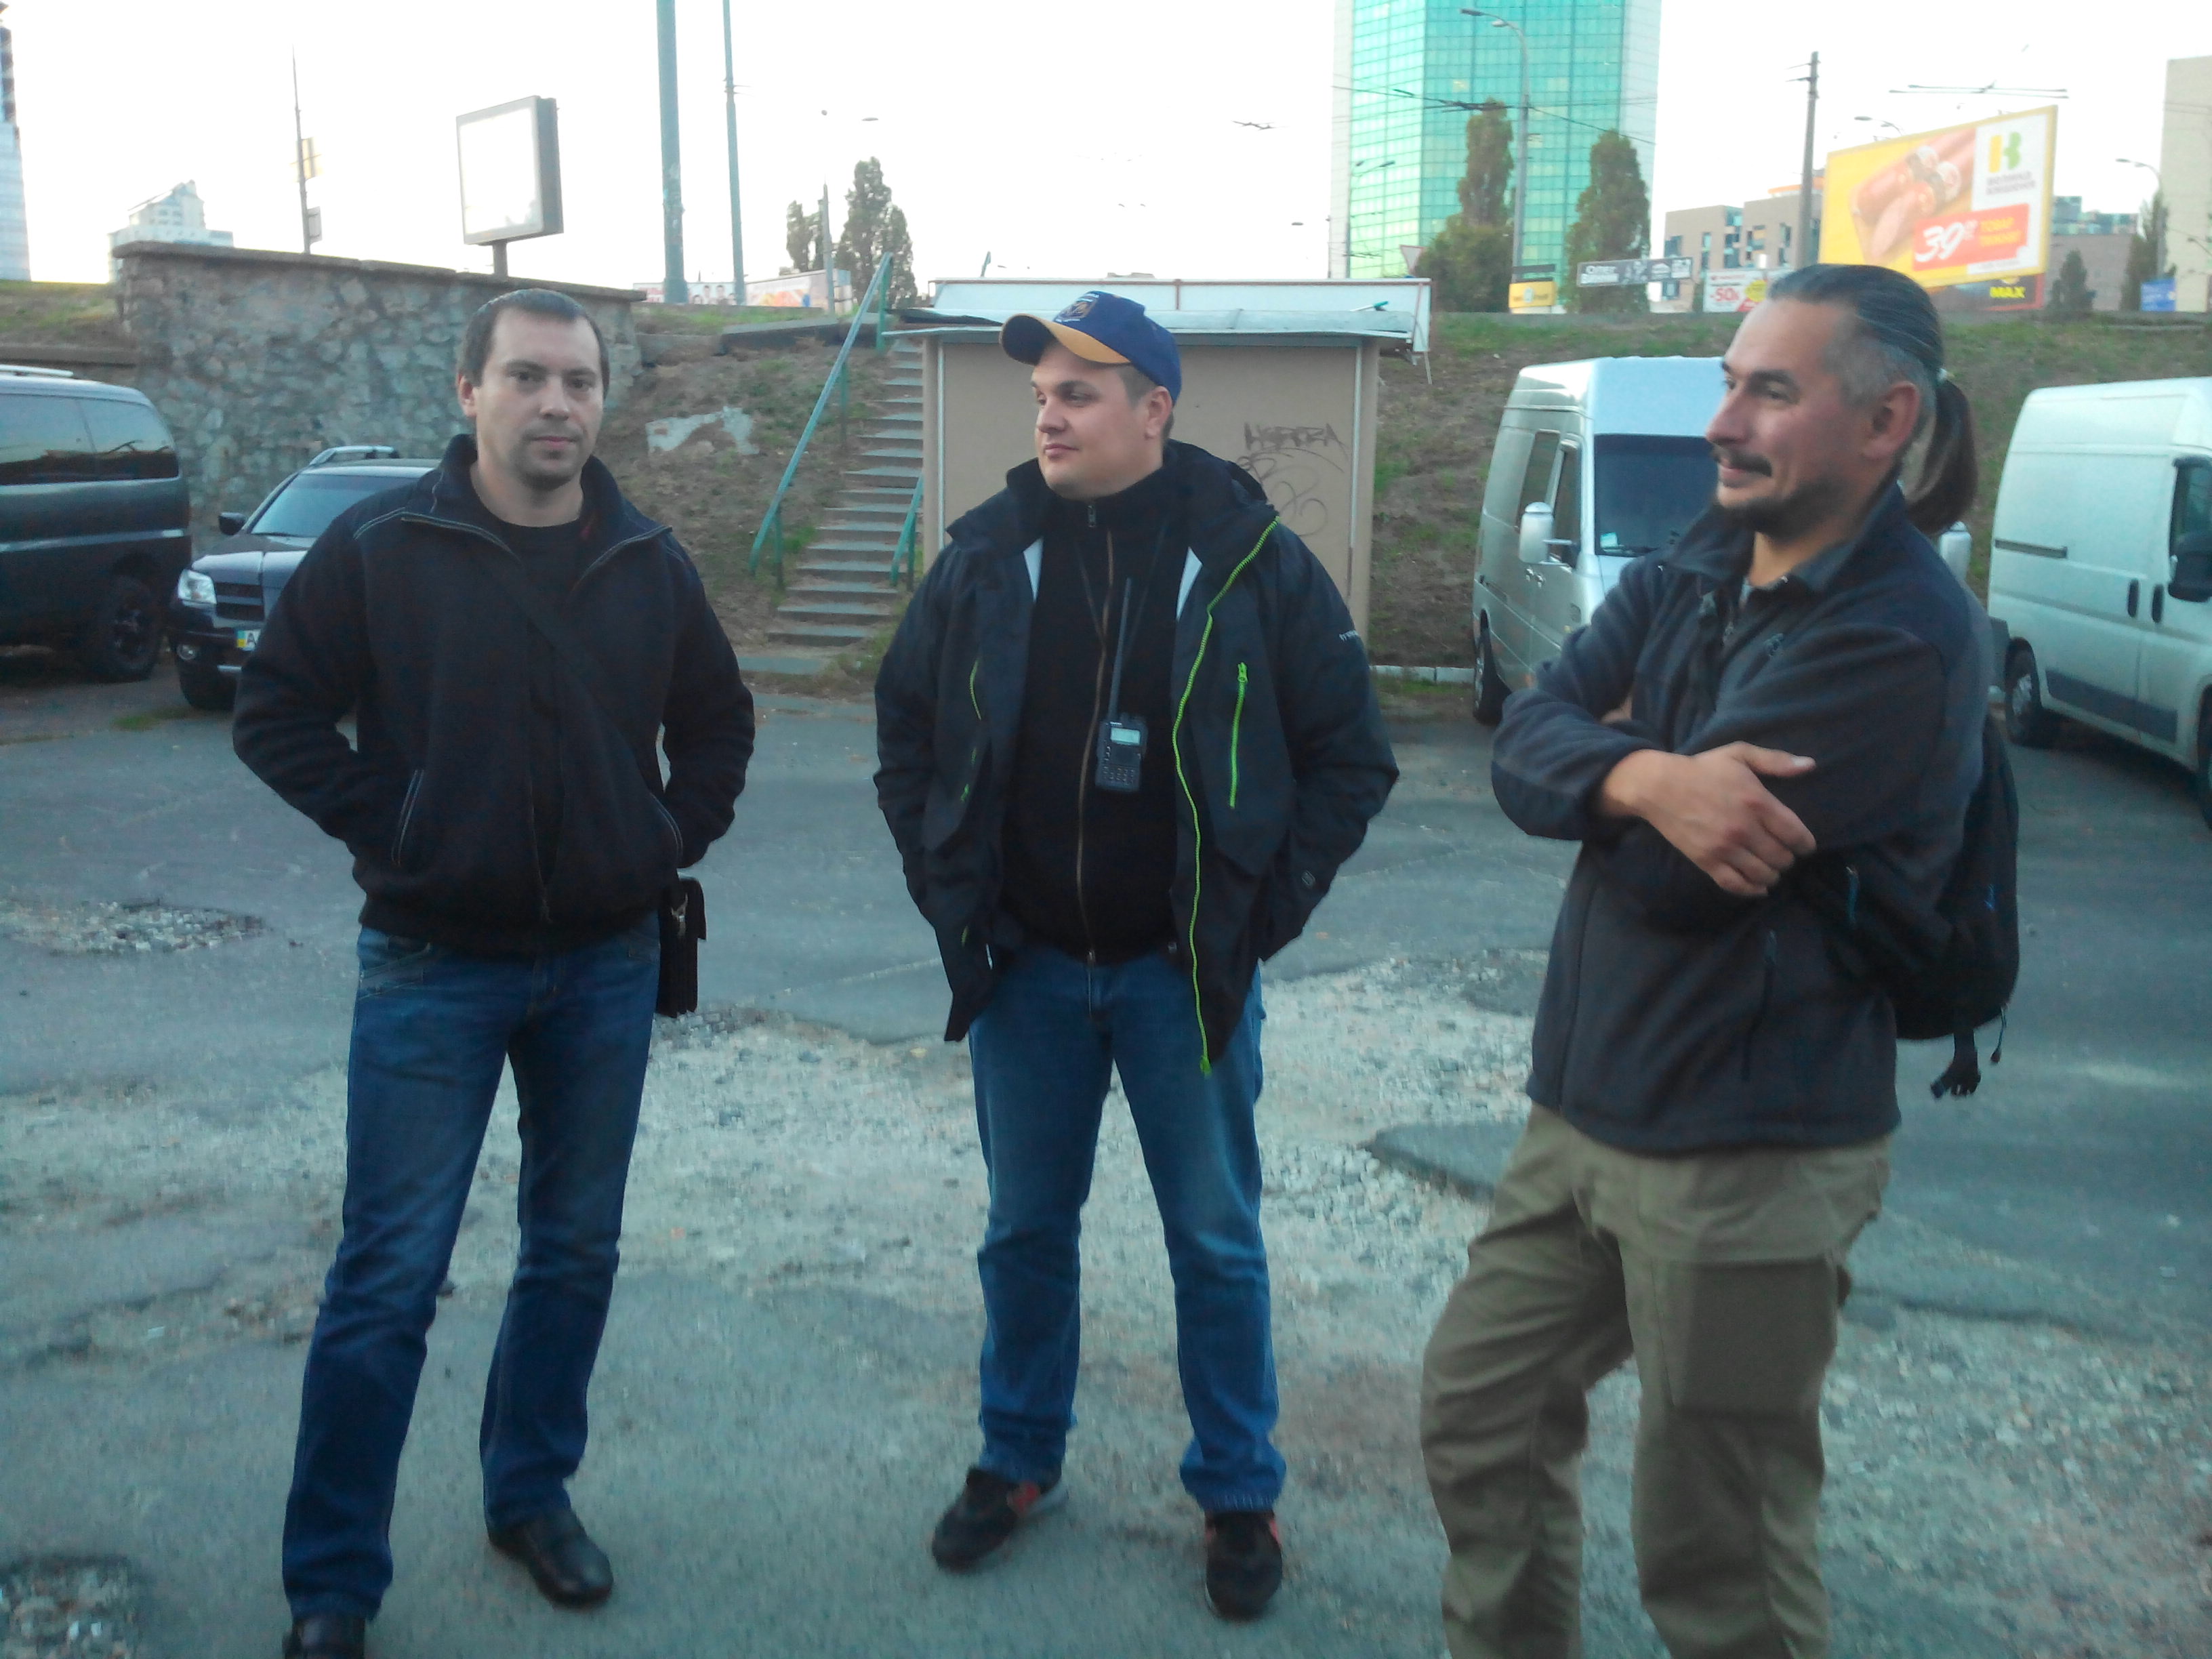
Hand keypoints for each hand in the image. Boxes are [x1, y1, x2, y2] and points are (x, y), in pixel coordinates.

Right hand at [1599, 744, 1816, 896]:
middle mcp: (1744, 828)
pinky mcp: (1706, 861)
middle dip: (1788, 858)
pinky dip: (1752, 890)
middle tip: (1783, 854)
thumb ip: (1776, 761)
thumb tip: (1810, 765)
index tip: (1803, 845)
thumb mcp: (1740, 754)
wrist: (1659, 786)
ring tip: (1771, 868)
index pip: (1796, 835)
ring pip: (1762, 874)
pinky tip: (1759, 887)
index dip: (1805, 844)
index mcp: (1757, 801)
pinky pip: (1736, 884)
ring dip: (1772, 875)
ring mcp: (1724, 847)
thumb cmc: (1702, 768)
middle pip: (1782, 858)